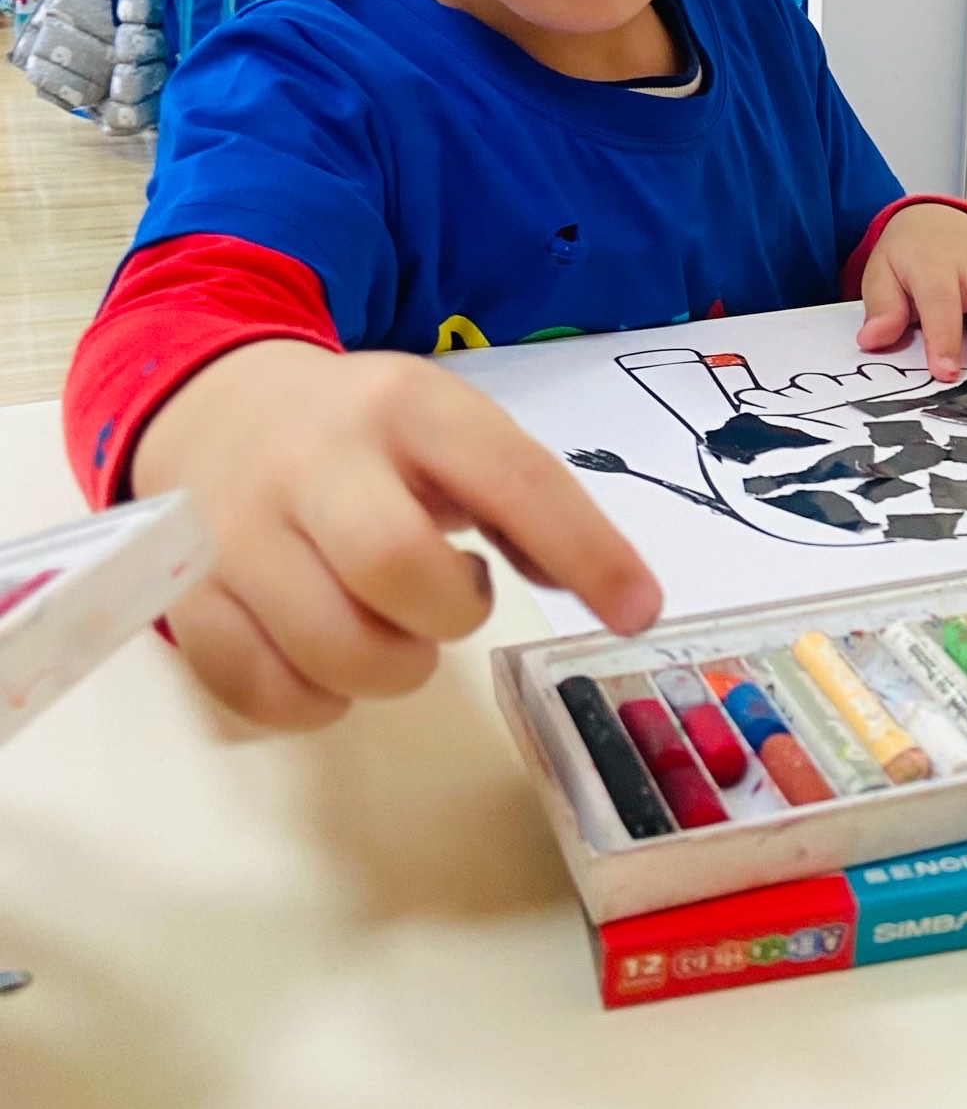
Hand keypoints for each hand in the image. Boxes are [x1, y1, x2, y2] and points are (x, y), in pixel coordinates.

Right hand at [133, 341, 661, 731]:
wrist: (216, 408)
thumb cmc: (365, 439)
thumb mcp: (449, 432)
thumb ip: (525, 503)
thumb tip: (616, 596)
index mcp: (406, 406)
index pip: (512, 479)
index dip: (586, 552)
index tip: (638, 613)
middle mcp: (315, 460)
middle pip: (396, 565)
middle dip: (448, 614)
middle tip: (450, 603)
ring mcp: (237, 530)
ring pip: (329, 646)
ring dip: (387, 668)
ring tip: (388, 628)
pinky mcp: (186, 595)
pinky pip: (258, 687)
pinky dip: (312, 703)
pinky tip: (326, 665)